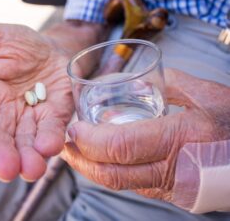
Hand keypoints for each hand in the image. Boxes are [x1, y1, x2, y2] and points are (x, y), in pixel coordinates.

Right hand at [0, 22, 74, 181]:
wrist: (52, 49)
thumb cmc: (17, 45)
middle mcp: (1, 115)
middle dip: (0, 155)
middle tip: (6, 169)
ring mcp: (29, 121)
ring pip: (24, 145)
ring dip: (27, 159)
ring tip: (32, 169)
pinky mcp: (54, 120)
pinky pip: (51, 132)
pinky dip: (50, 141)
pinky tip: (51, 147)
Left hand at [62, 68, 229, 209]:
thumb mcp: (208, 95)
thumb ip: (172, 83)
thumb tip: (142, 79)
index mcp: (179, 138)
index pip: (120, 146)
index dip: (90, 141)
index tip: (73, 130)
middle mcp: (172, 168)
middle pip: (112, 173)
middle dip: (81, 161)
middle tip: (66, 145)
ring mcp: (172, 186)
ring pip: (120, 184)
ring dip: (92, 170)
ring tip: (76, 154)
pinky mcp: (173, 193)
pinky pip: (134, 186)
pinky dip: (112, 174)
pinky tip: (104, 162)